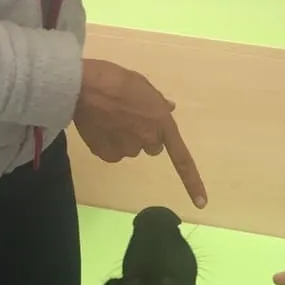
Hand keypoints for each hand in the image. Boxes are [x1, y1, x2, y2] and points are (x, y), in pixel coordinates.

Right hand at [74, 59, 206, 208]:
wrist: (83, 86)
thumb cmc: (116, 80)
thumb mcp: (144, 86)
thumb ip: (158, 103)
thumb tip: (169, 108)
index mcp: (162, 124)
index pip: (182, 158)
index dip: (193, 182)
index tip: (201, 203)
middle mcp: (149, 141)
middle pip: (152, 146)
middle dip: (144, 135)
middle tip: (129, 117)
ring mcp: (128, 150)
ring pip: (130, 148)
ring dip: (125, 138)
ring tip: (110, 117)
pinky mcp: (108, 155)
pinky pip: (112, 153)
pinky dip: (108, 143)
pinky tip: (100, 126)